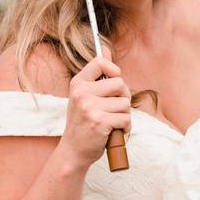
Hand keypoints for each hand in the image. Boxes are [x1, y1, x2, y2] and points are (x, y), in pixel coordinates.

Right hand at [59, 48, 131, 170]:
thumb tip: (105, 48)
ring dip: (124, 115)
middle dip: (123, 97)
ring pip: (125, 104)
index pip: (101, 62)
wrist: (73, 151)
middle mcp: (82, 93)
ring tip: (111, 122)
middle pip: (120, 83)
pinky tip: (113, 132)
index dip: (114, 70)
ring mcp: (90, 108)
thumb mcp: (84, 95)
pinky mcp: (100, 122)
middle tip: (113, 109)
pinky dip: (124, 128)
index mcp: (78, 83)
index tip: (114, 81)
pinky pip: (126, 119)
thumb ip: (96, 73)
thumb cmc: (83, 122)